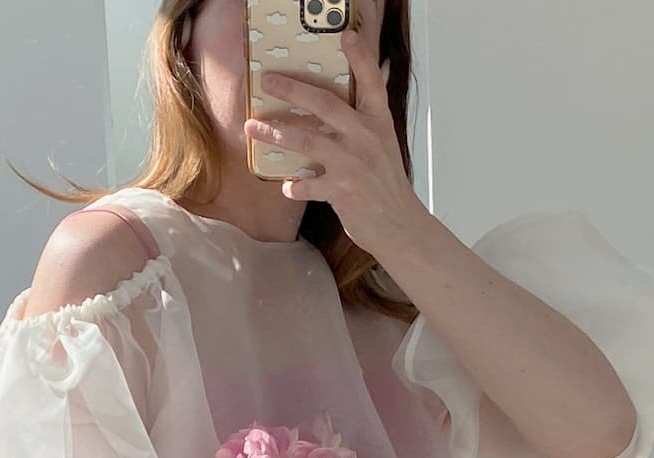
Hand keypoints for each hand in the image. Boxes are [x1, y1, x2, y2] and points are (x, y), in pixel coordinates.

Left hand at [249, 28, 424, 257]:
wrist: (399, 225)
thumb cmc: (387, 185)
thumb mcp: (384, 144)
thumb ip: (366, 120)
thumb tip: (359, 93)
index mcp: (378, 121)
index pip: (371, 82)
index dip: (360, 57)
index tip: (346, 35)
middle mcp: (366, 137)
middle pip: (324, 105)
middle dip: (292, 89)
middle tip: (268, 81)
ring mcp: (353, 163)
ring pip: (307, 141)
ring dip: (276, 134)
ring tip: (253, 127)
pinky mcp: (342, 190)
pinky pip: (307, 185)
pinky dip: (294, 186)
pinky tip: (286, 185)